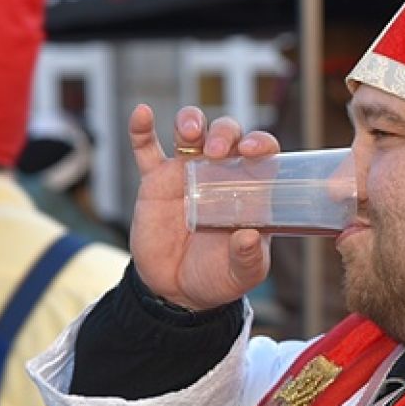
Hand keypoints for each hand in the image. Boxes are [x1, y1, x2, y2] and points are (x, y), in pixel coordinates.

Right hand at [126, 104, 280, 310]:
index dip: (260, 143)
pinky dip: (142, 129)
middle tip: (216, 151)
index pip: (263, 153)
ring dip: (190, 122)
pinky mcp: (155, 182)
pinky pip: (146, 149)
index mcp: (250, 189)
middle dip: (223, 133)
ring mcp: (187, 174)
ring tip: (189, 133)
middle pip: (227, 134)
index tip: (253, 150)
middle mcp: (221, 174)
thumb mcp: (241, 274)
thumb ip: (248, 257)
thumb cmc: (217, 277)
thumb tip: (249, 238)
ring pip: (190, 132)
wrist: (176, 291)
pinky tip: (142, 114)